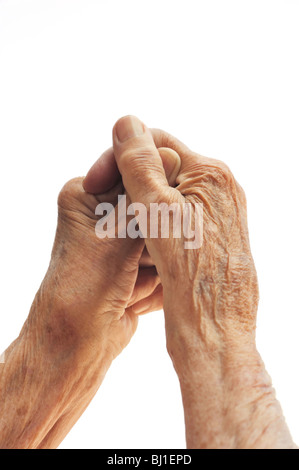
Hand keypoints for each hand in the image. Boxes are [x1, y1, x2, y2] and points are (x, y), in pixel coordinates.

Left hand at [41, 144, 179, 360]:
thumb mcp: (119, 234)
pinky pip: (160, 261)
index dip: (158, 184)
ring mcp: (119, 242)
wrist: (78, 342)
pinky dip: (156, 279)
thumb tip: (169, 151)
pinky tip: (135, 294)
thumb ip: (147, 197)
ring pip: (160, 235)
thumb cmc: (86, 286)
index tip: (175, 202)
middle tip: (143, 256)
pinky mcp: (132, 265)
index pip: (133, 169)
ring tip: (133, 281)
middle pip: (152, 205)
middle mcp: (102, 214)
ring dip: (156, 262)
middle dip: (157, 234)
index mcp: (87, 194)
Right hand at [108, 115, 294, 448]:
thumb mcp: (155, 210)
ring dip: (141, 209)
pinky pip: (178, 221)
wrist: (215, 328)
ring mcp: (220, 214)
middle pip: (163, 170)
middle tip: (108, 213)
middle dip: (131, 186)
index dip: (118, 157)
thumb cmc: (187, 271)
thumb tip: (126, 122)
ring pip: (168, 197)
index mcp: (211, 174)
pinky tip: (144, 248)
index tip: (94, 182)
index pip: (156, 142)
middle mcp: (221, 189)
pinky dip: (156, 228)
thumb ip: (139, 164)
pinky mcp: (215, 238)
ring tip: (124, 234)